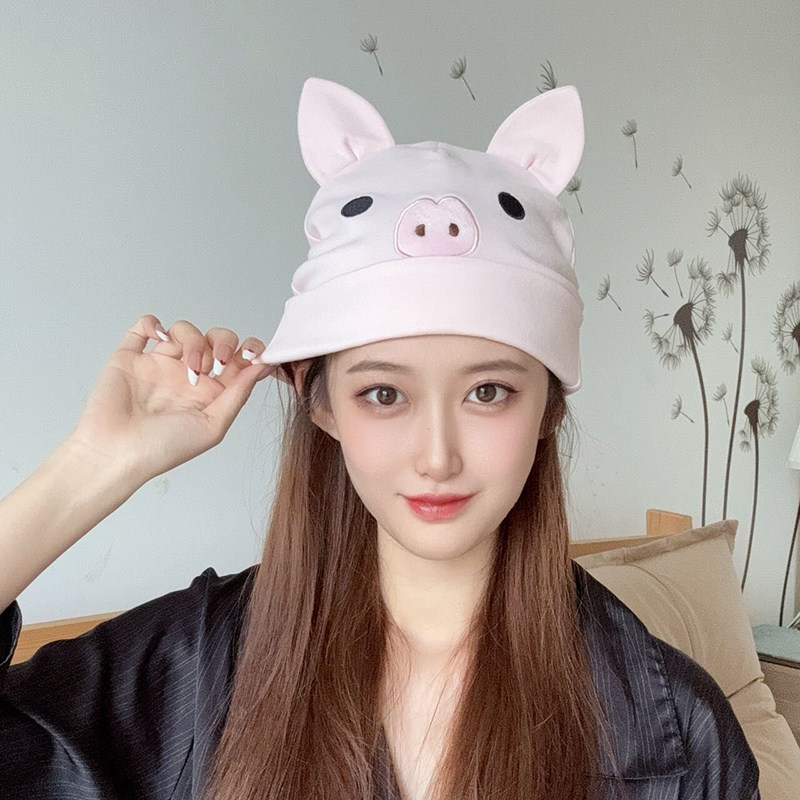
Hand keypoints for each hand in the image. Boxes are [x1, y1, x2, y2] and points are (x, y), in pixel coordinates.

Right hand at [67, 314, 277, 485]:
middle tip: (216, 361)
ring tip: (188, 366)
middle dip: (222, 341)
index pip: (237, 361)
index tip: (250, 355)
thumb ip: (238, 394)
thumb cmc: (164, 449)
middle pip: (214, 340)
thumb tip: (263, 367)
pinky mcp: (131, 358)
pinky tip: (159, 337)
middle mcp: (187, 376)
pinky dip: (153, 323)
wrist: (117, 453)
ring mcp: (159, 365)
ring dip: (192, 339)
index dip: (248, 351)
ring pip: (183, 330)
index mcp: (210, 393)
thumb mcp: (213, 425)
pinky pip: (144, 328)